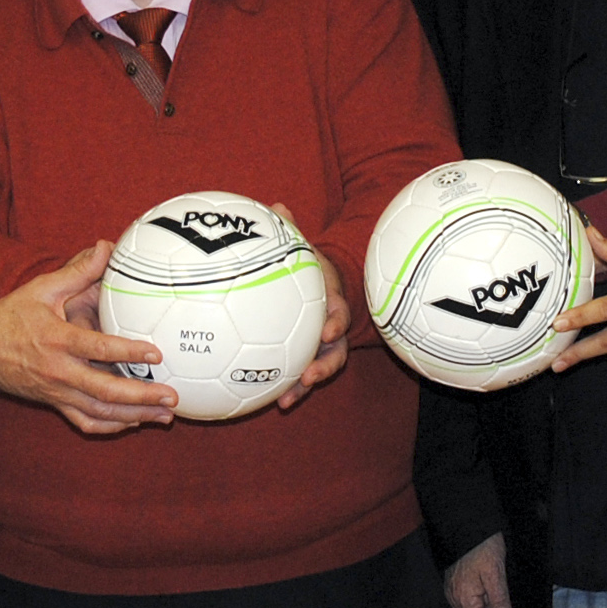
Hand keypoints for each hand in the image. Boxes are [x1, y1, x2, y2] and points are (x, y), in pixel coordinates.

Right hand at [0, 242, 176, 433]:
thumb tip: (106, 247)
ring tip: (164, 416)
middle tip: (171, 397)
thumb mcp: (41, 289)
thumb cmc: (10, 316)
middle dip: (141, 397)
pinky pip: (85, 422)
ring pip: (100, 412)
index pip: (98, 349)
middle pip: (105, 391)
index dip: (128, 351)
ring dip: (134, 416)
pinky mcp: (54, 403)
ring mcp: (56, 391)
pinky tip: (134, 422)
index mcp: (57, 340)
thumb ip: (77, 271)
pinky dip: (111, 426)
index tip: (156, 353)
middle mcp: (58, 371)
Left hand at [272, 206, 348, 412]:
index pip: (339, 314)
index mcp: (331, 304)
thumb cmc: (308, 268)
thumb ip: (291, 231)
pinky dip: (286, 389)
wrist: (319, 287)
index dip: (335, 324)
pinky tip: (267, 402)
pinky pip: (297, 376)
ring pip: (318, 371)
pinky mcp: (305, 359)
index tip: (326, 331)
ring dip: (304, 387)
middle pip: (335, 353)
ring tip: (286, 402)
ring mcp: (320, 348)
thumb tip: (277, 204)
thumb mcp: (302, 249)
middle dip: (323, 367)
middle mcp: (330, 330)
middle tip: (308, 376)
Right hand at [445, 534, 512, 607]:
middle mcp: (455, 598)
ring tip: (498, 596)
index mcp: (464, 599)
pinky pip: (469, 600)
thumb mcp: (496, 575)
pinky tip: (490, 592)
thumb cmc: (482, 547)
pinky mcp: (456, 586)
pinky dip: (481, 599)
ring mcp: (454, 592)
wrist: (469, 526)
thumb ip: (500, 601)